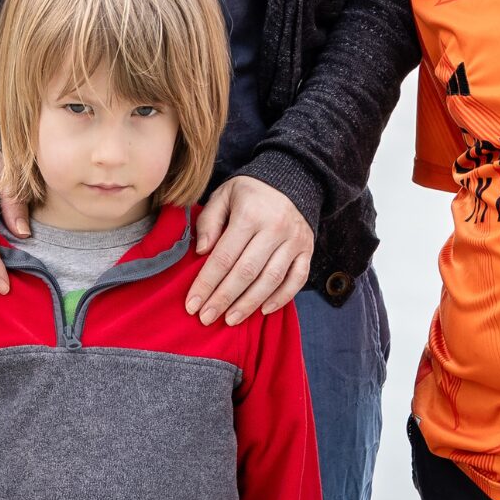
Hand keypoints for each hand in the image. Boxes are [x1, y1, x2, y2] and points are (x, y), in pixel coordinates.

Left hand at [188, 175, 313, 324]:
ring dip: (249, 303)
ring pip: (271, 279)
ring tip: (230, 319)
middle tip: (206, 318)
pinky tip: (263, 310)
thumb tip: (202, 252)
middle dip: (224, 298)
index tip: (192, 304)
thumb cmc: (249, 192)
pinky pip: (297, 279)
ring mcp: (294, 240)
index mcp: (250, 213)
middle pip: (246, 271)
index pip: (224, 256)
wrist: (290, 179)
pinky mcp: (307, 250)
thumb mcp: (223, 195)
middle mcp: (275, 227)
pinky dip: (281, 298)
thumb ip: (210, 221)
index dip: (206, 283)